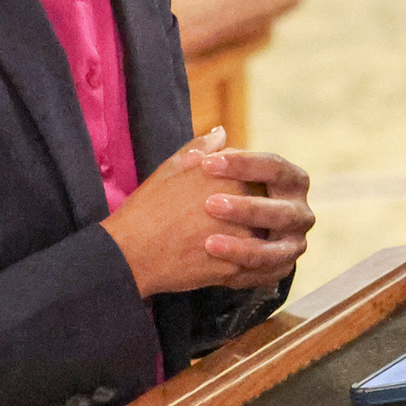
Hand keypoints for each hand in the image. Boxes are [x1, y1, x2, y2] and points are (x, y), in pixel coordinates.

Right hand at [98, 129, 311, 296]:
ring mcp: (241, 242)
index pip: (266, 175)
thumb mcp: (173, 167)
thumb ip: (203, 147)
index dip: (262, 184)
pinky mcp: (233, 271)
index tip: (259, 188)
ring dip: (273, 243)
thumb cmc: (148, 207)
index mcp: (232, 177)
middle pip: (274, 210)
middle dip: (270, 214)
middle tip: (266, 218)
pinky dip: (267, 270)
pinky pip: (263, 272)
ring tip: (267, 243)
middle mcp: (242, 208)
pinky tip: (264, 265)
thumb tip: (222, 133)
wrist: (131, 251)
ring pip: (273, 243)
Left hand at [189, 143, 313, 291]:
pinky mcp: (282, 268)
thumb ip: (207, 153)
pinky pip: (266, 273)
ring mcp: (295, 243)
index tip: (206, 164)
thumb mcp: (208, 172)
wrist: (218, 233)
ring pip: (275, 250)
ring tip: (209, 242)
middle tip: (209, 204)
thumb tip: (217, 134)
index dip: (242, 164)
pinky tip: (214, 264)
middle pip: (280, 211)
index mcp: (291, 179)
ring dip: (243, 247)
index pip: (274, 166)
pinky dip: (242, 269)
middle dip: (246, 208)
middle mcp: (300, 212)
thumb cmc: (216, 191)